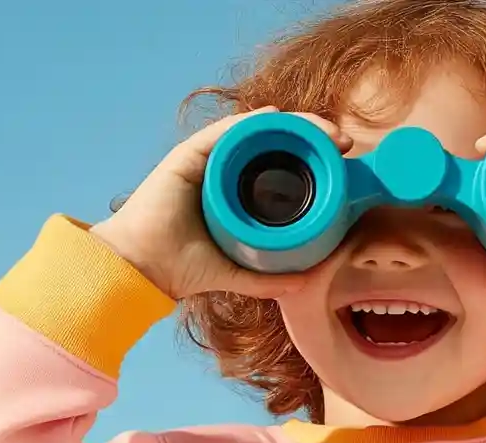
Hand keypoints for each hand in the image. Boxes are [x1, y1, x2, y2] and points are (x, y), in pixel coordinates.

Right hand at [90, 107, 352, 299]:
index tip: (344, 159)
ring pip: (253, 132)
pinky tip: (272, 118)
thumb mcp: (236, 274)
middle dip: (311, 135)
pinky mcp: (186, 156)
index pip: (279, 164)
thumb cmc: (179, 269)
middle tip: (344, 141)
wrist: (142, 270)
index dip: (312, 156)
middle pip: (272, 143)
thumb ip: (267, 279)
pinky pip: (221, 134)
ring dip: (290, 125)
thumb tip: (304, 281)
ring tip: (322, 128)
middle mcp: (223, 171)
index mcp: (236, 192)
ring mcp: (205, 161)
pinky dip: (248, 124)